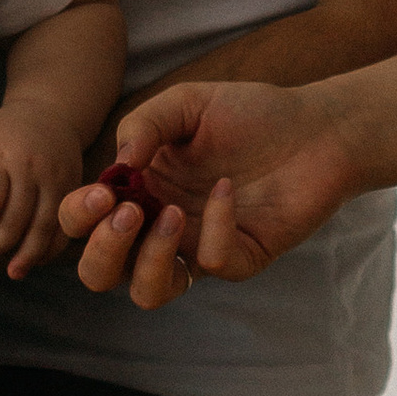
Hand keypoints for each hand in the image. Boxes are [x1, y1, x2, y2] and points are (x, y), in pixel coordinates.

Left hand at [0, 105, 84, 274]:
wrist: (49, 112)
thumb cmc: (4, 135)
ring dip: (28, 255)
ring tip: (14, 271)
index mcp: (0, 155)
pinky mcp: (75, 186)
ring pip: (44, 227)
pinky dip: (54, 247)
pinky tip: (39, 258)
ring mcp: (57, 176)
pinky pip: (66, 225)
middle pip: (16, 219)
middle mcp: (31, 166)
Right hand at [60, 83, 359, 310]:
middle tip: (127, 212)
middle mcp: (159, 227)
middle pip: (102, 274)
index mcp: (137, 192)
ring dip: (148, 260)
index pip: (84, 224)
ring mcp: (198, 247)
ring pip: (150, 292)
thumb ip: (145, 123)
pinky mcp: (240, 258)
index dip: (79, 218)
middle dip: (102, 251)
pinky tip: (228, 188)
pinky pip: (212, 262)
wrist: (317, 126)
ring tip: (170, 214)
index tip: (103, 191)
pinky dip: (215, 226)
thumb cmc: (251, 115)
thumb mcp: (187, 104)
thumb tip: (118, 165)